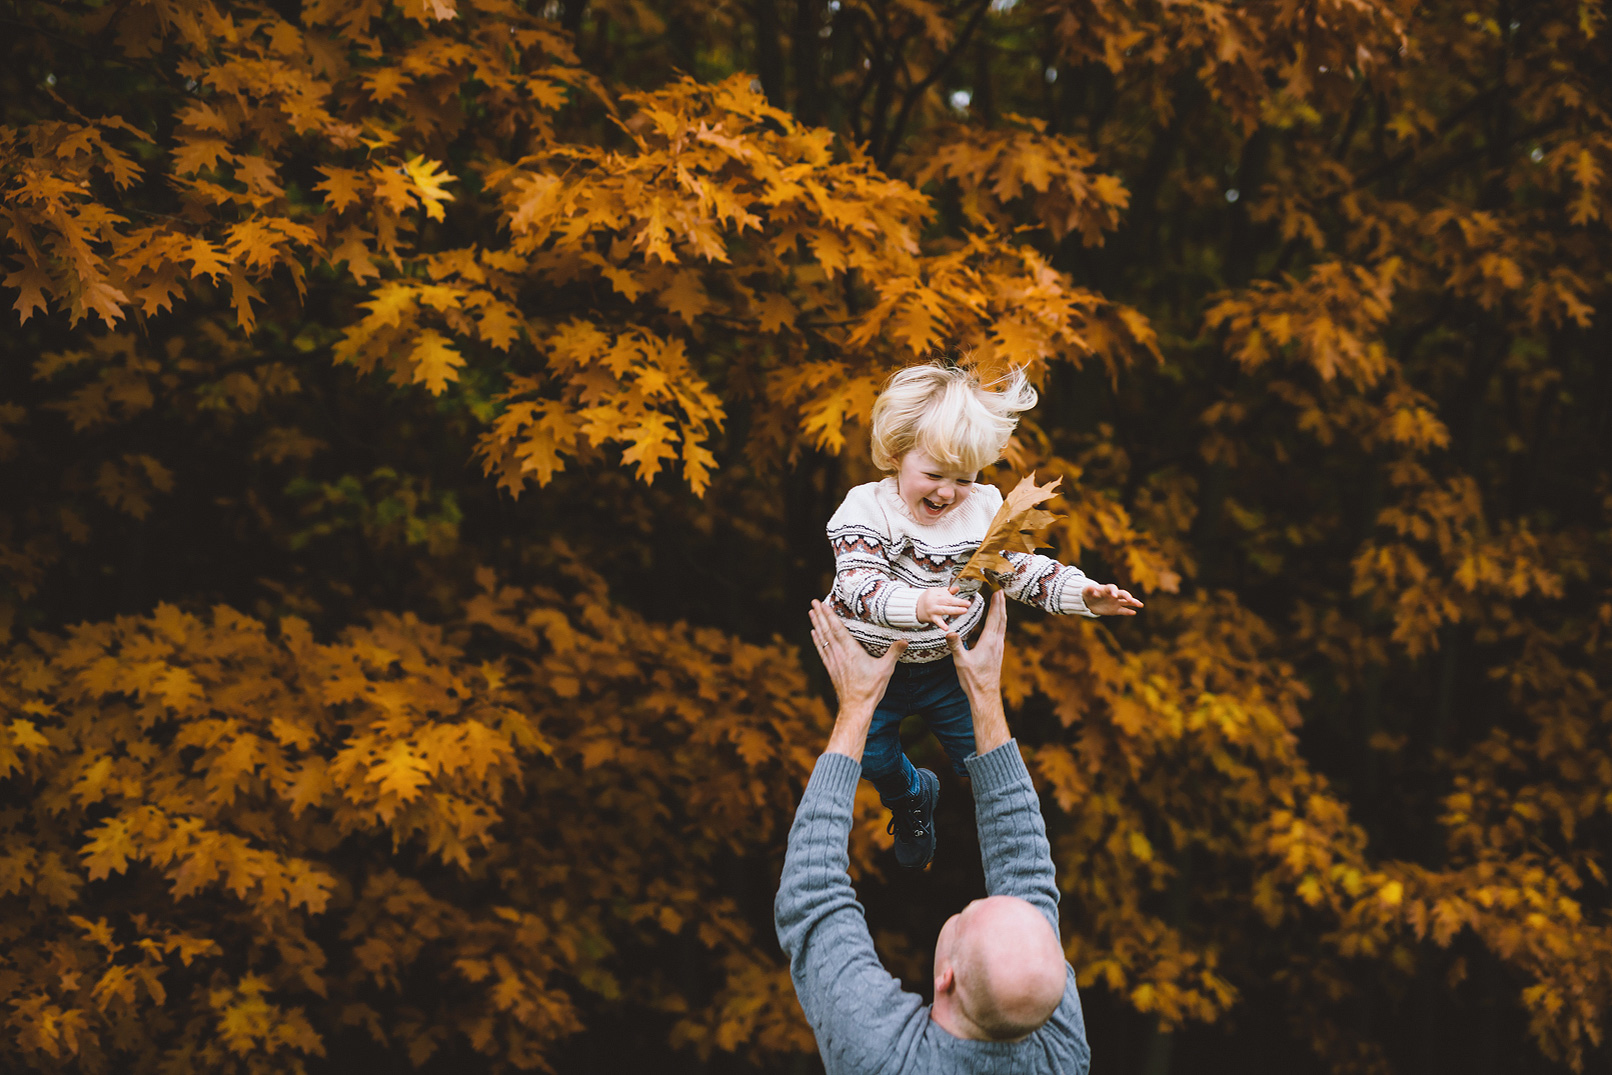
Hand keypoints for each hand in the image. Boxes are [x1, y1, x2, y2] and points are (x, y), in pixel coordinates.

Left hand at [810, 601, 906, 759]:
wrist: (856, 707)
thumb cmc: (871, 688)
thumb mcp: (886, 669)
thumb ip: (894, 652)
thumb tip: (905, 640)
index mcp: (851, 651)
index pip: (837, 628)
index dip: (829, 615)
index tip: (822, 603)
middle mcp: (839, 654)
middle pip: (827, 630)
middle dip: (820, 615)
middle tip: (813, 602)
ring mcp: (833, 661)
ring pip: (822, 639)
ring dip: (817, 625)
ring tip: (811, 613)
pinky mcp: (831, 669)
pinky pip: (822, 650)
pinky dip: (817, 640)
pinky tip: (814, 634)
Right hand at [916, 585, 971, 629]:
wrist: (915, 607)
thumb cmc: (929, 599)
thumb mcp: (936, 592)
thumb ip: (947, 591)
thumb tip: (958, 588)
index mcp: (935, 593)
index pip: (947, 595)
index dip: (957, 599)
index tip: (966, 602)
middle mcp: (933, 600)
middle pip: (947, 601)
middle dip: (958, 602)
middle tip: (968, 604)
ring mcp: (932, 609)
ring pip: (944, 610)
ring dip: (955, 610)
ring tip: (964, 611)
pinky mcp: (931, 618)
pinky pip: (937, 622)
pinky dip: (941, 625)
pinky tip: (947, 628)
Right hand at [944, 590, 1009, 753]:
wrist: (985, 695)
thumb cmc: (973, 680)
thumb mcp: (961, 662)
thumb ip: (956, 645)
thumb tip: (949, 631)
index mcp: (989, 642)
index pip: (995, 618)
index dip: (996, 604)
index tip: (998, 591)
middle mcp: (997, 643)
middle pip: (1002, 619)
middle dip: (1001, 604)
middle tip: (1001, 591)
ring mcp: (999, 649)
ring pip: (1003, 626)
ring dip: (1002, 613)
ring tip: (1000, 603)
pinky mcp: (998, 654)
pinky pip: (1001, 633)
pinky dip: (1000, 623)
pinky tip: (996, 625)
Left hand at [1082, 582, 1142, 615]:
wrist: (1089, 602)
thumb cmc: (1088, 594)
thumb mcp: (1086, 591)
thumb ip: (1090, 589)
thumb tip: (1093, 588)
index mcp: (1107, 589)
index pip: (1112, 588)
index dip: (1113, 591)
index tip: (1114, 595)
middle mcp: (1113, 595)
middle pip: (1122, 594)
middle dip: (1127, 596)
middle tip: (1130, 599)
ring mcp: (1115, 602)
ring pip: (1126, 602)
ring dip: (1133, 603)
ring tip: (1140, 605)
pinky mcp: (1115, 610)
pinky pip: (1123, 611)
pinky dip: (1128, 612)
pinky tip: (1134, 612)